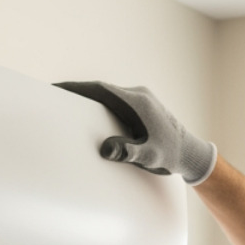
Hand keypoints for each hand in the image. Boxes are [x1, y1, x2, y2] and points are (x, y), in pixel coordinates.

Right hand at [55, 81, 216, 184]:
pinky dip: (100, 105)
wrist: (191, 153)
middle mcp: (139, 95)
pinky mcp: (142, 107)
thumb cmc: (171, 155)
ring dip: (88, 98)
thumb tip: (105, 149)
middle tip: (54, 96)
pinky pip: (116, 102)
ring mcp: (141, 100)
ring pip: (108, 95)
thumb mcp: (149, 157)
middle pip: (101, 90)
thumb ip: (128, 152)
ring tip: (66, 105)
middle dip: (77, 92)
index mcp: (138, 102)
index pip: (101, 90)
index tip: (57, 88)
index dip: (77, 88)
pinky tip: (89, 115)